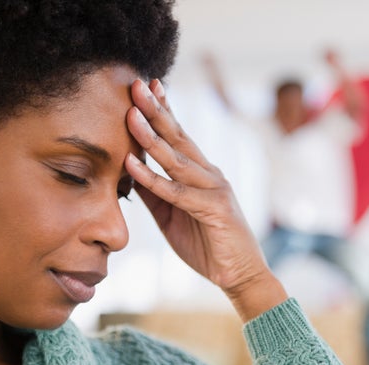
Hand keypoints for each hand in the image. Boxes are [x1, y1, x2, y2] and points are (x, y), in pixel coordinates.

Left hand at [125, 79, 287, 320]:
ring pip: (177, 158)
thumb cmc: (206, 244)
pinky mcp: (215, 209)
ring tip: (131, 115)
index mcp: (201, 173)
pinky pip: (177, 192)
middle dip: (156, 110)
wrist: (239, 275)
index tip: (146, 87)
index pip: (179, 136)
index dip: (163, 110)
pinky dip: (153, 178)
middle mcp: (209, 174)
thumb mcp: (171, 215)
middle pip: (179, 137)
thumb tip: (129, 172)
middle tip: (137, 85)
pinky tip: (133, 165)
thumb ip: (154, 193)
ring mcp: (215, 189)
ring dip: (152, 136)